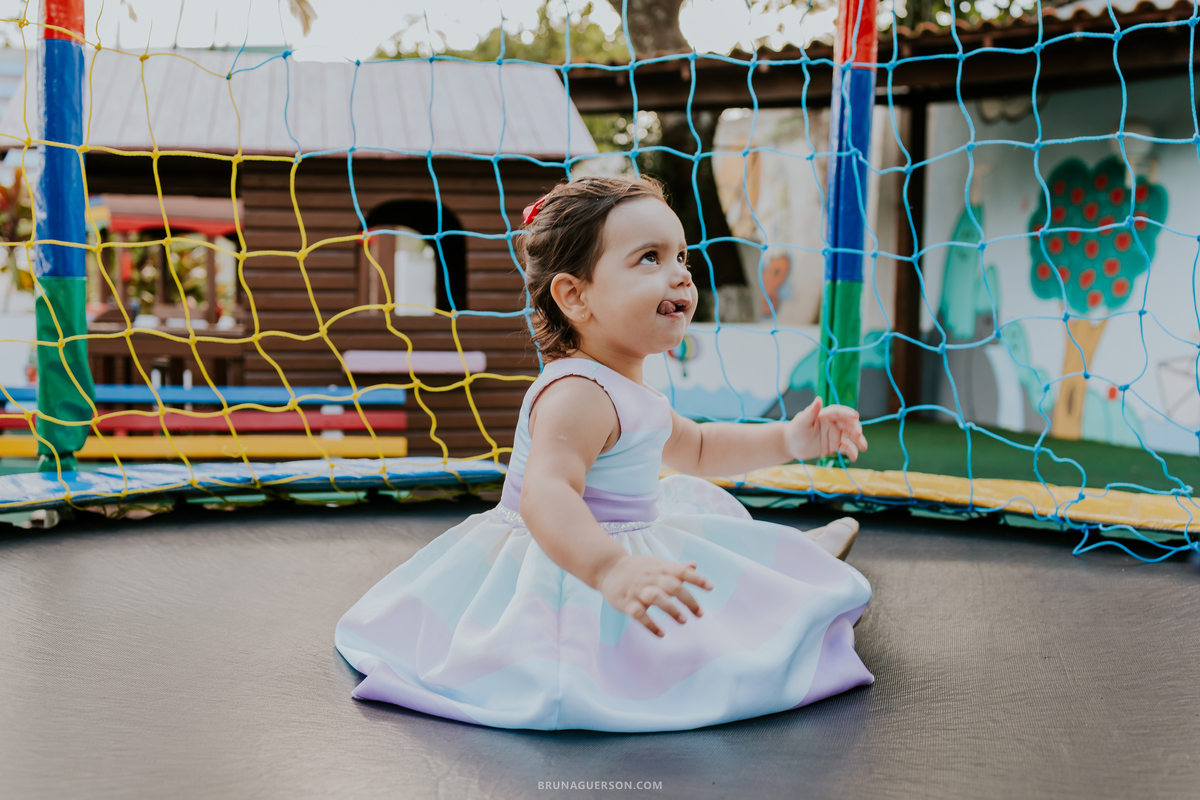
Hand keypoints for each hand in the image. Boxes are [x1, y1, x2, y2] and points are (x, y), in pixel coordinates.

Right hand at [596, 555, 711, 636]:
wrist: (607, 568)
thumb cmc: (636, 568)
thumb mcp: (656, 564)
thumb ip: (675, 567)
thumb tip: (695, 565)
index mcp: (660, 568)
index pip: (681, 571)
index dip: (696, 578)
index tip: (711, 587)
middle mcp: (650, 578)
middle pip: (672, 586)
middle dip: (688, 600)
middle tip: (700, 614)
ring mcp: (637, 590)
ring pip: (656, 598)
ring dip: (671, 610)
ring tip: (683, 621)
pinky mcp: (625, 602)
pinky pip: (638, 614)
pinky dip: (650, 625)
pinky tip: (661, 634)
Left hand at [784, 396, 868, 461]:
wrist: (791, 445)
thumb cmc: (795, 430)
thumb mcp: (802, 421)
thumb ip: (811, 412)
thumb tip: (819, 399)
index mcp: (825, 415)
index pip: (839, 412)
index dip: (847, 413)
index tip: (856, 417)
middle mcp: (832, 424)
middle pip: (848, 424)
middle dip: (855, 428)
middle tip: (859, 434)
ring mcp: (834, 435)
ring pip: (850, 436)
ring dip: (858, 440)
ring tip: (864, 447)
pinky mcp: (834, 446)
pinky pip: (845, 448)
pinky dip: (851, 452)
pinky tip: (854, 457)